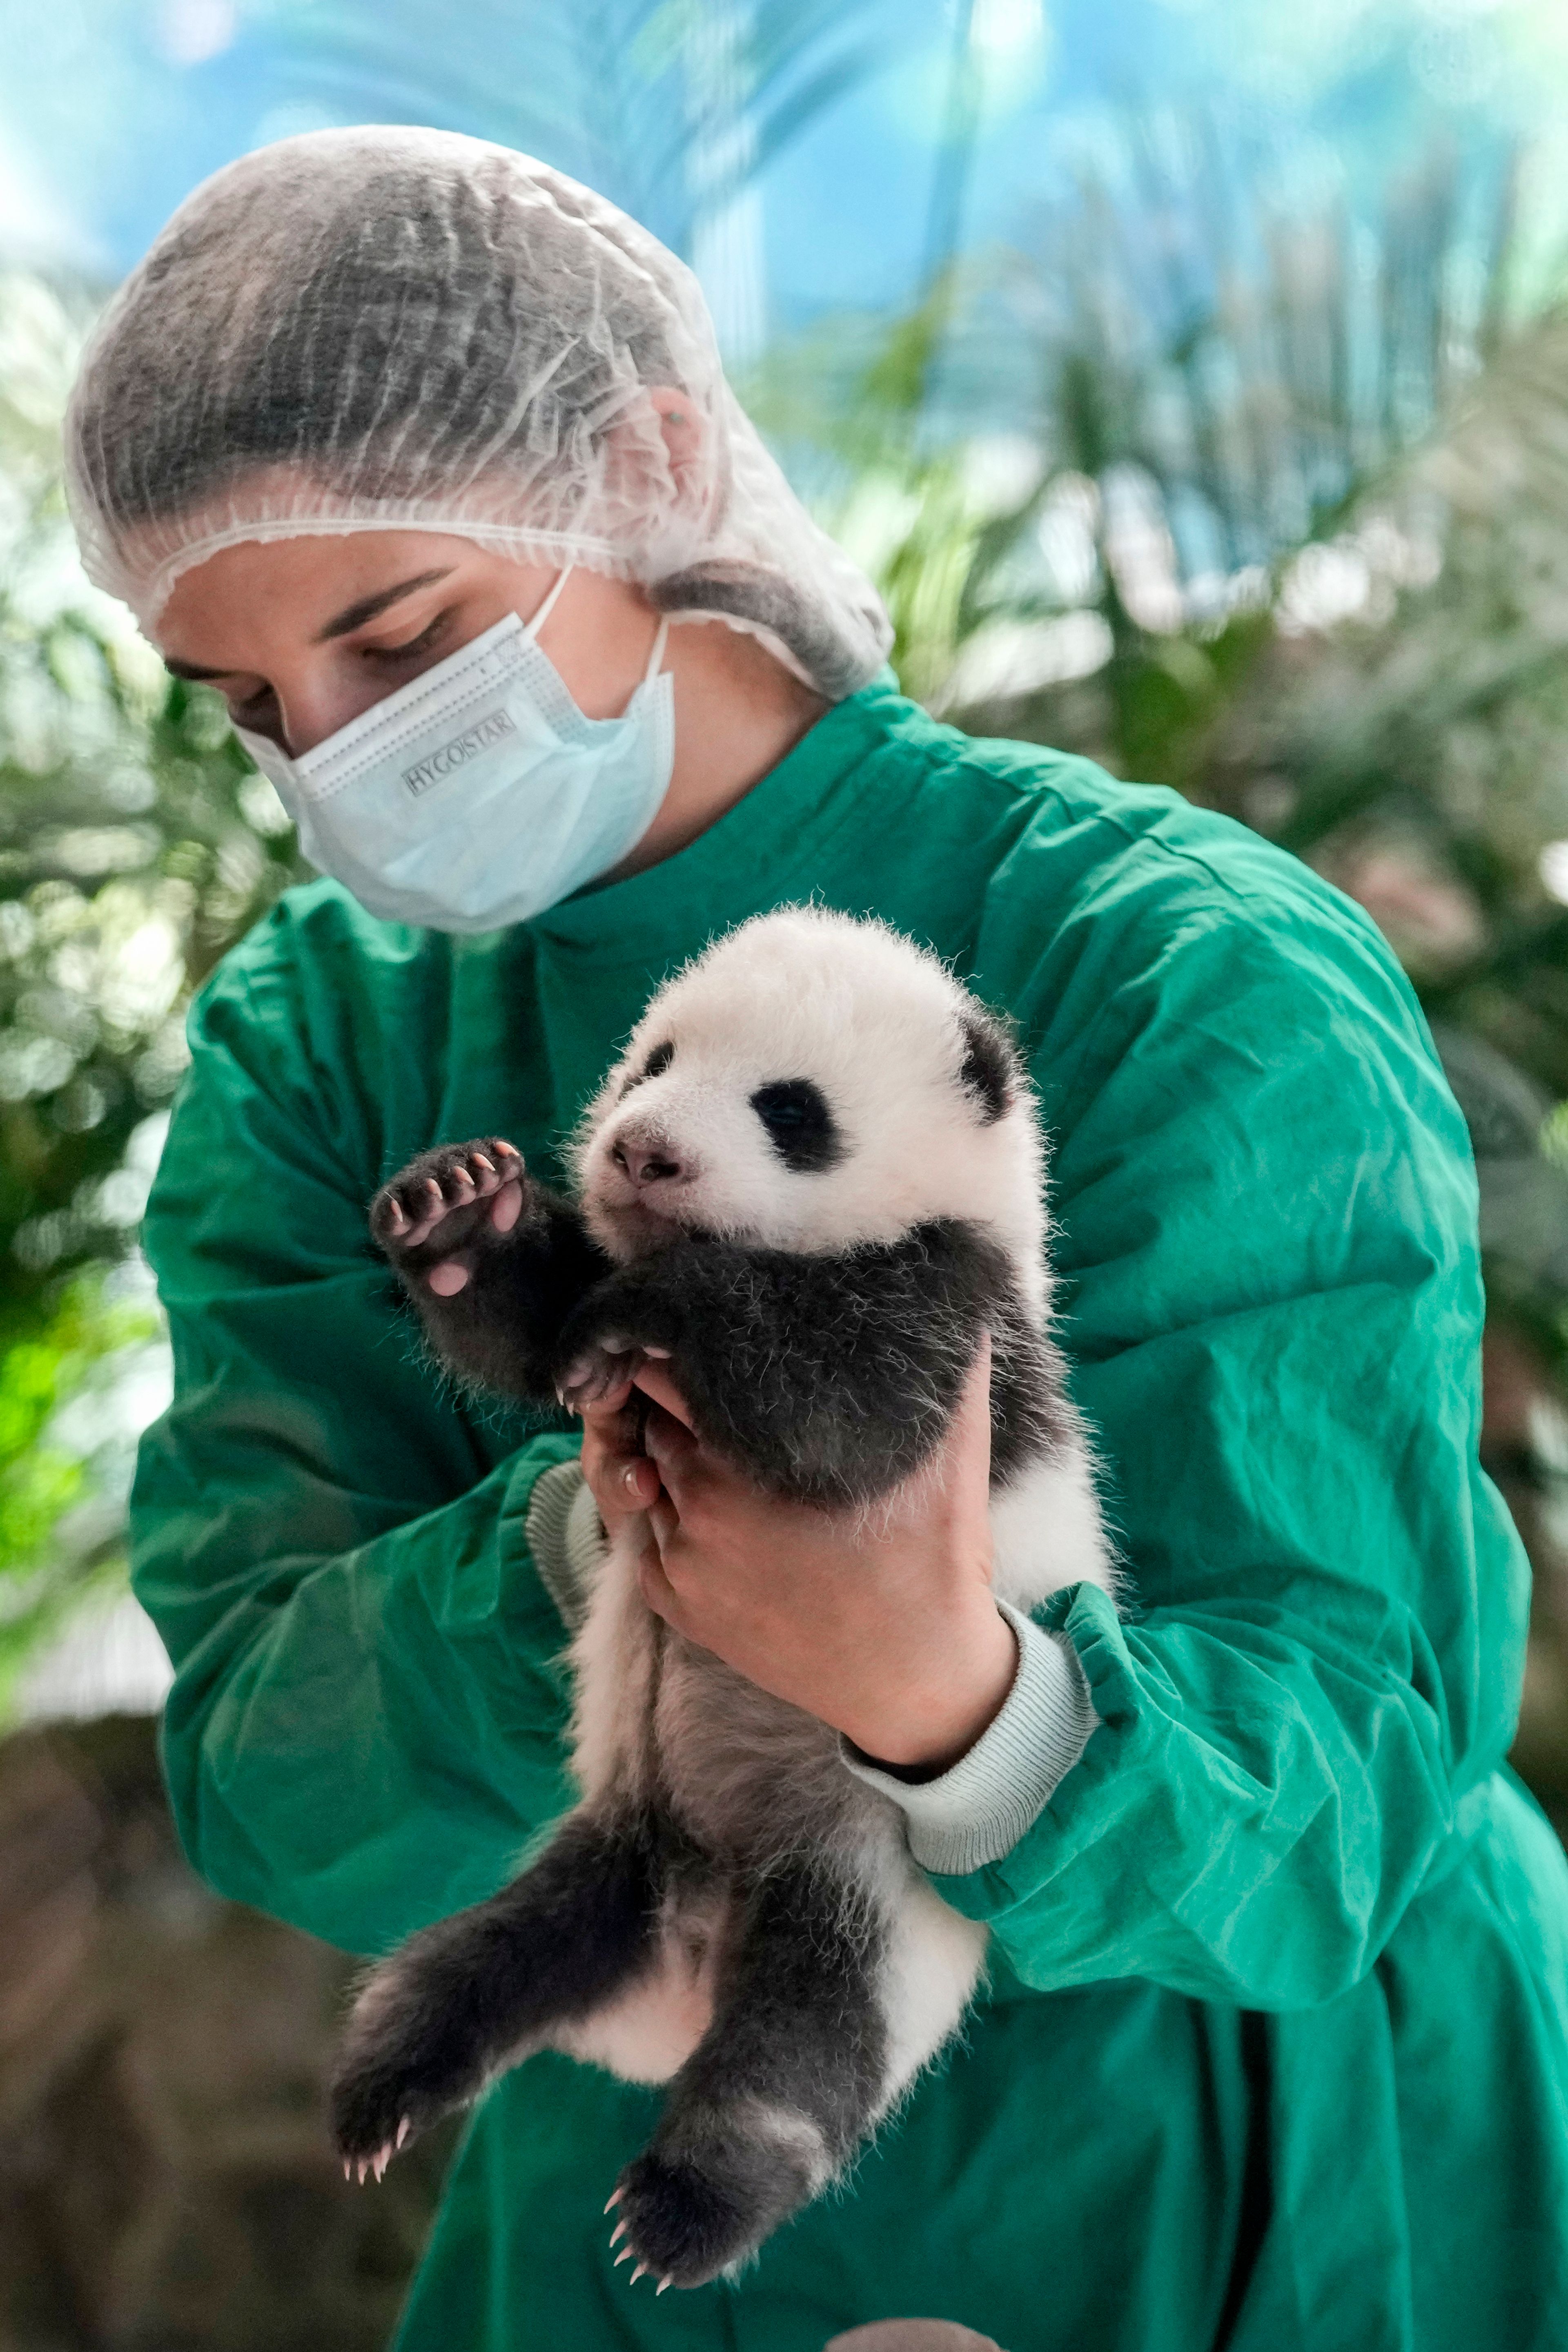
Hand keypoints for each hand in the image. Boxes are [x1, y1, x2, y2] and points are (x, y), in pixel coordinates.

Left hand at [576, 1338, 1016, 1772]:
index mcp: (742, 1458)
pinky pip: (647, 1538)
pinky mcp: (681, 1609)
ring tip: (712, 1442)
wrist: (919, 1678)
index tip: (699, 1334)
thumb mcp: (952, 1450)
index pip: (664, 1371)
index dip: (675, 1343)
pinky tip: (708, 1502)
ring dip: (666, 1454)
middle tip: (707, 1384)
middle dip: (669, 1396)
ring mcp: (684, 1563)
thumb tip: (959, 1296)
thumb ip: (949, 1366)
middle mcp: (699, 1506)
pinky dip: (666, 1512)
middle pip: (649, 1420)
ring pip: (646, 1477)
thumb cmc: (934, 1559)